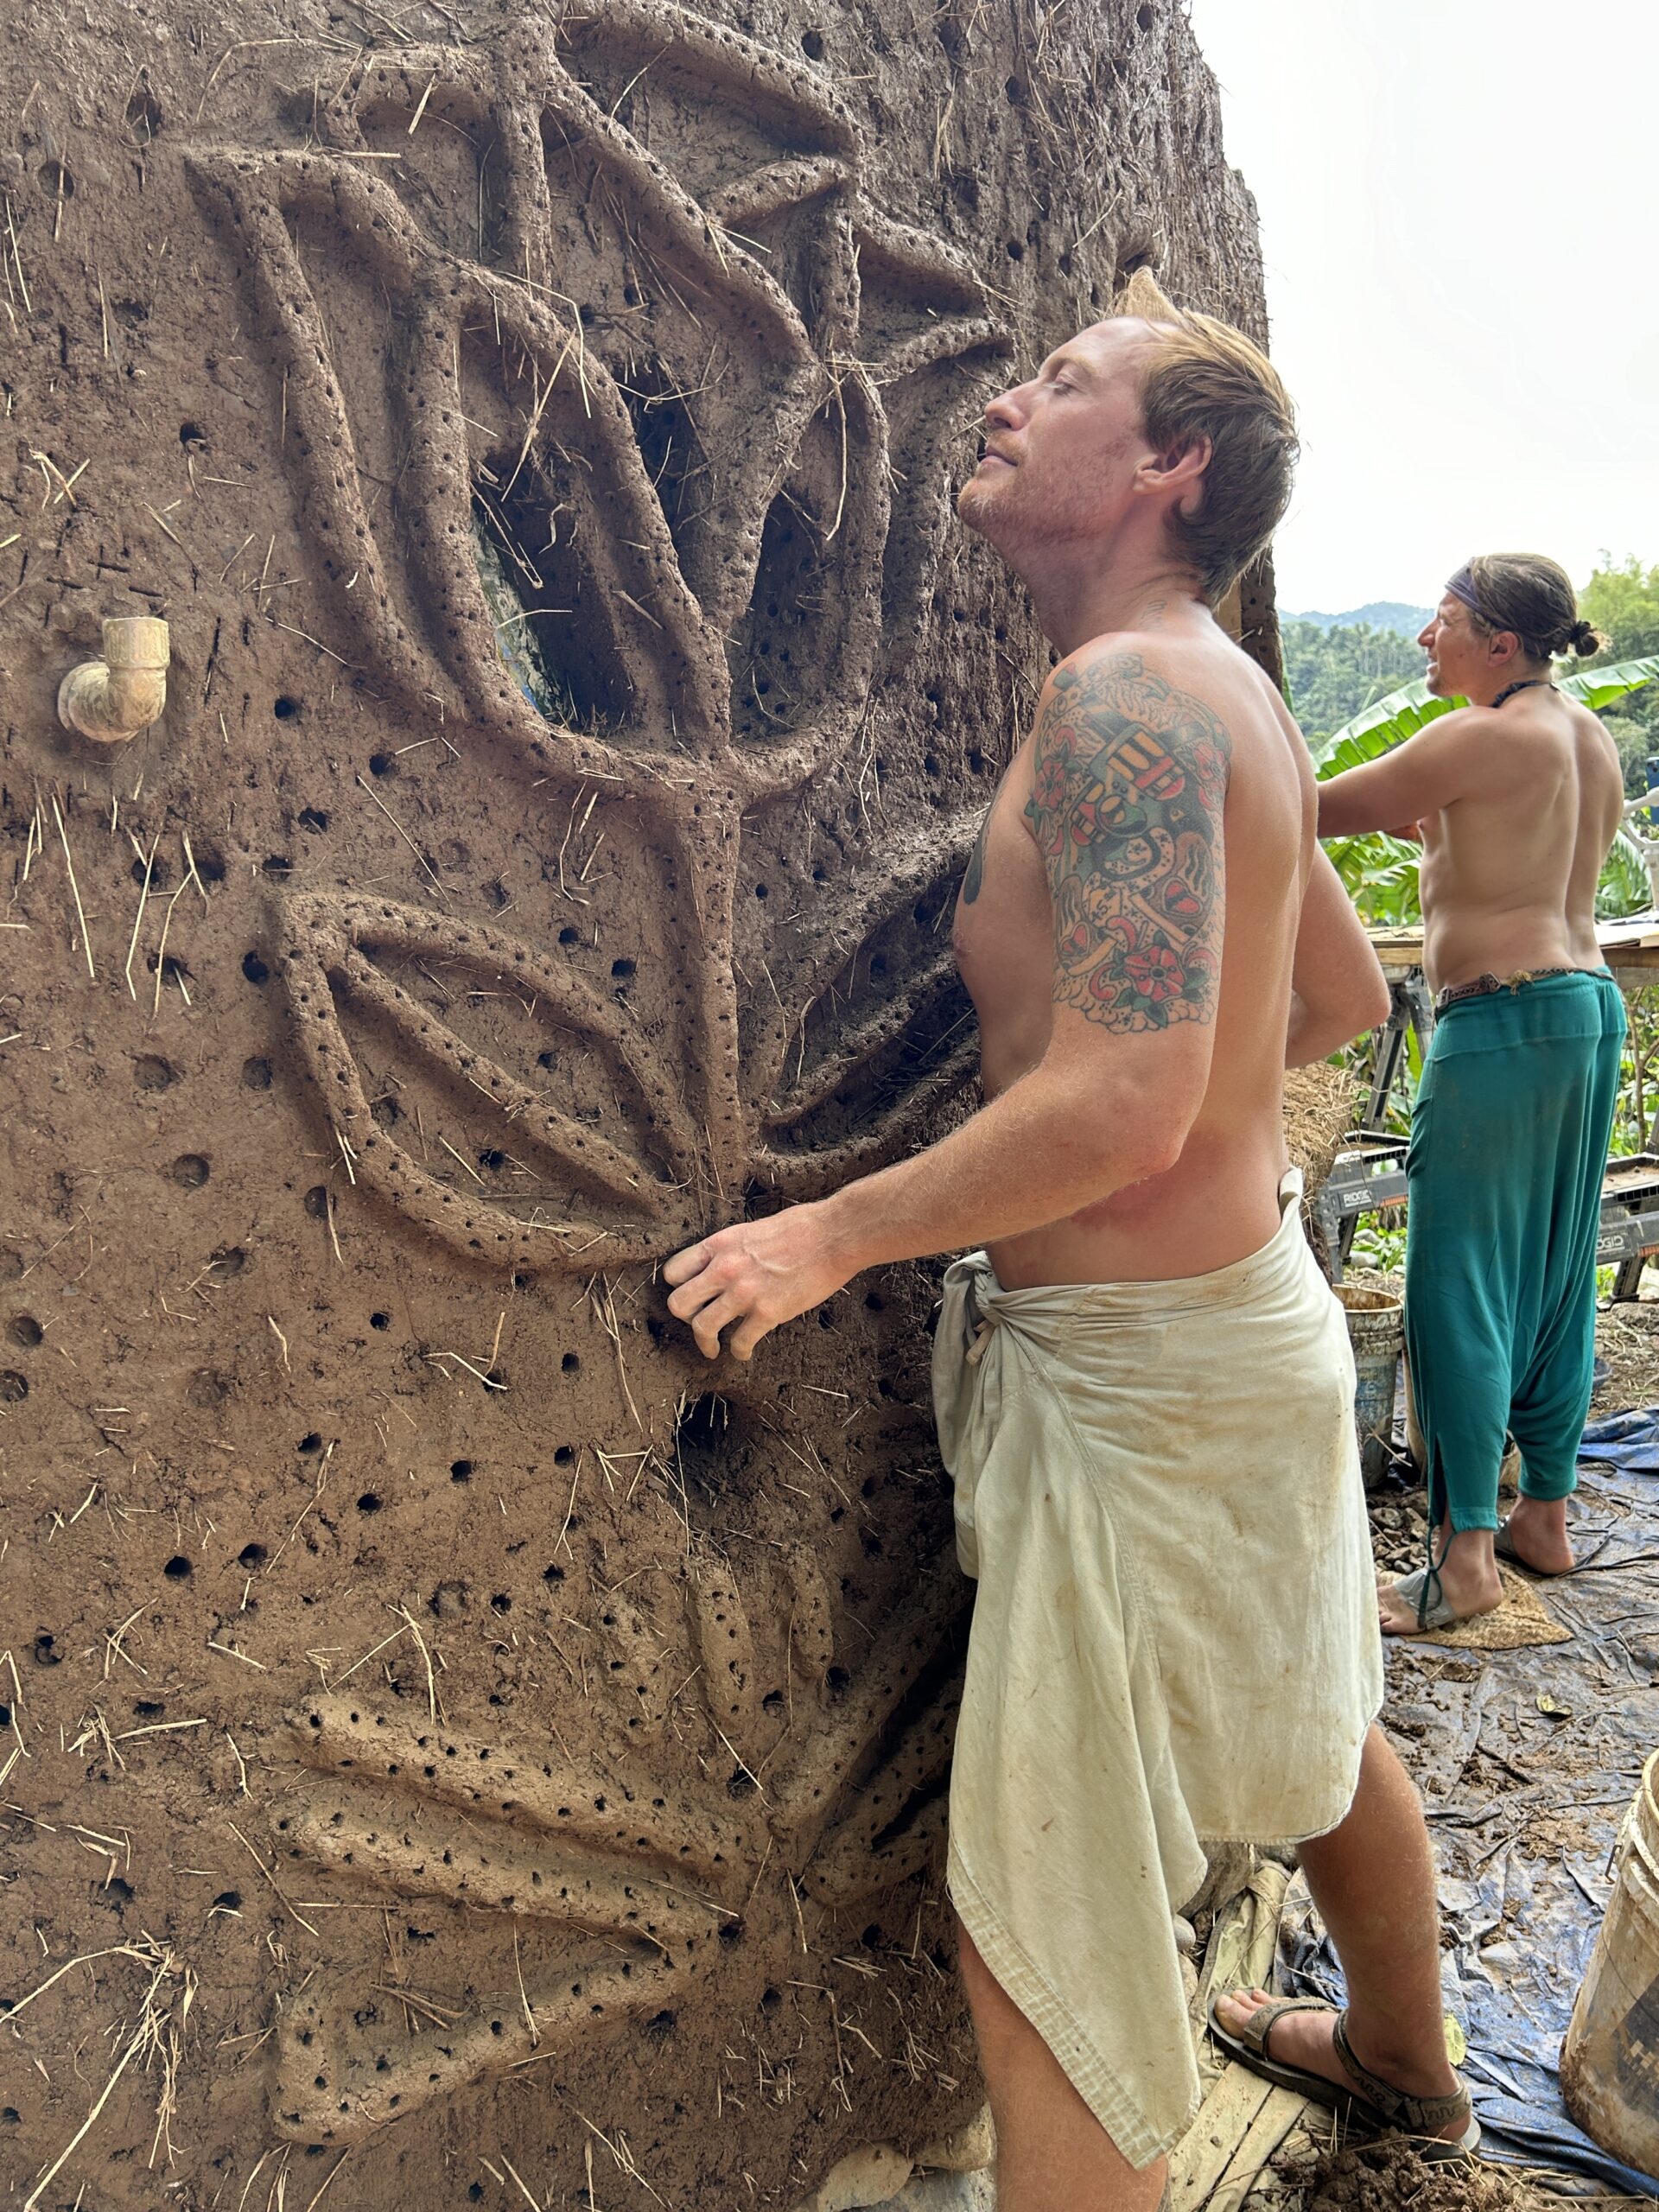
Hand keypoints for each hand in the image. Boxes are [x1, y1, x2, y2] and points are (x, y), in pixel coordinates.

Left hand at [663, 1202, 853, 1359]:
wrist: (834, 1236)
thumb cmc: (802, 1227)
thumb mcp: (752, 1230)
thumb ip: (731, 1250)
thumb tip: (722, 1267)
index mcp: (719, 1244)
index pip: (674, 1272)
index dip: (679, 1287)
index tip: (692, 1296)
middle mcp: (724, 1268)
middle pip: (679, 1304)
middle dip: (685, 1318)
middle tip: (698, 1323)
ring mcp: (744, 1292)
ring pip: (702, 1327)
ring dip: (705, 1343)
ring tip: (713, 1349)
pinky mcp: (767, 1313)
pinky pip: (740, 1342)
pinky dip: (740, 1352)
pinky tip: (744, 1353)